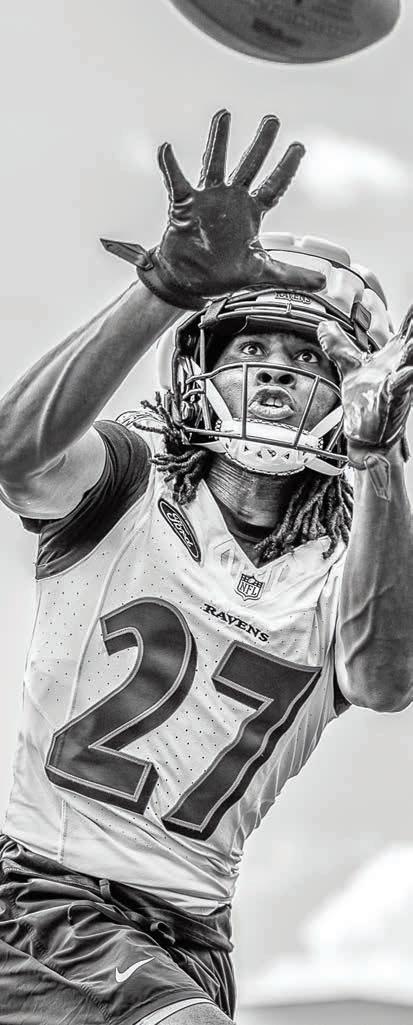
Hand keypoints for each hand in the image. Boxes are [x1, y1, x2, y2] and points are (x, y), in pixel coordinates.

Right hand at [101, 109, 324, 308]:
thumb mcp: (261, 274)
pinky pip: (177, 181)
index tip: (299, 146)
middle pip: (249, 166)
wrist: (190, 282)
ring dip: (219, 140)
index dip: (286, 168)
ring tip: (224, 115)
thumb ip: (292, 275)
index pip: (274, 186)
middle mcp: (231, 200)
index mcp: (251, 213)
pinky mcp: (184, 205)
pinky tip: (167, 150)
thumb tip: (322, 282)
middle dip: (261, 144)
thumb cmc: (223, 275)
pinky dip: (170, 166)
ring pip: (215, 163)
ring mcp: (208, 199)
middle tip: (273, 120)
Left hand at [317, 309, 412, 454]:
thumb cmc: (367, 402)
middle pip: (411, 341)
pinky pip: (399, 387)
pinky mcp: (391, 399)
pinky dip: (405, 378)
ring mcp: (398, 382)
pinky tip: (408, 372)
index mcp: (394, 357)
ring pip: (410, 361)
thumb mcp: (351, 367)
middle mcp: (400, 366)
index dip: (412, 315)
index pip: (407, 329)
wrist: (367, 435)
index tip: (412, 301)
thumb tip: (324, 325)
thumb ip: (339, 346)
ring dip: (412, 350)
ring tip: (412, 344)